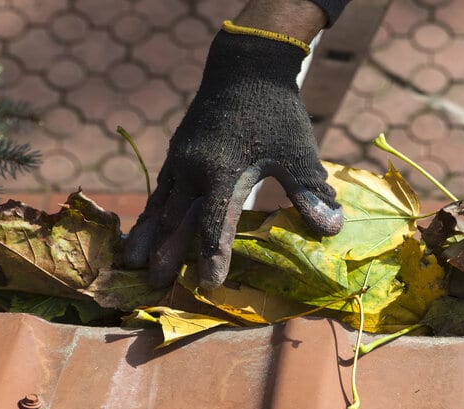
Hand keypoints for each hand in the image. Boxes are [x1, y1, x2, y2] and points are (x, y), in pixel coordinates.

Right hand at [123, 29, 342, 289]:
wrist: (246, 68)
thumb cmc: (276, 113)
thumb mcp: (298, 152)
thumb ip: (309, 192)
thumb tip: (331, 229)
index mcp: (222, 170)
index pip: (214, 223)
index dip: (212, 255)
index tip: (209, 284)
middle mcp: (193, 168)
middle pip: (176, 219)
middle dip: (166, 253)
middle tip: (155, 285)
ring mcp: (181, 160)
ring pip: (160, 205)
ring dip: (148, 235)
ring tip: (132, 263)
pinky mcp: (178, 154)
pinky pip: (160, 191)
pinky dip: (151, 213)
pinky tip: (145, 230)